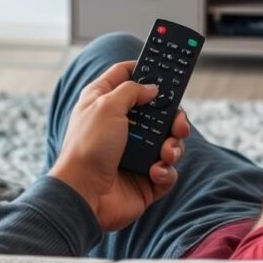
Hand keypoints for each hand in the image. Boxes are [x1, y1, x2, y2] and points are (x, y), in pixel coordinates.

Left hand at [49, 61, 189, 231]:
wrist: (84, 196)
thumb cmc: (88, 148)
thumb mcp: (107, 105)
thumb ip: (132, 90)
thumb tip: (152, 88)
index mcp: (105, 103)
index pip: (126, 76)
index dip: (145, 68)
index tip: (166, 65)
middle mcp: (120, 126)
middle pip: (157, 110)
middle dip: (173, 116)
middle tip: (178, 122)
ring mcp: (134, 153)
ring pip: (168, 140)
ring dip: (173, 146)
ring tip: (165, 152)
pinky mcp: (145, 178)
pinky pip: (167, 170)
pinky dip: (165, 170)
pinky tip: (154, 172)